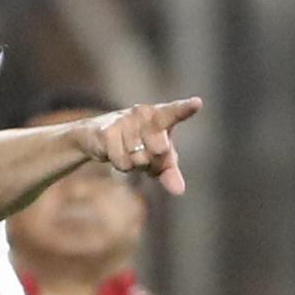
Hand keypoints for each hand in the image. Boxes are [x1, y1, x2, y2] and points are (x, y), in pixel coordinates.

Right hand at [78, 97, 202, 194]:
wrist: (97, 135)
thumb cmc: (137, 143)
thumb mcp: (157, 156)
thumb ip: (170, 171)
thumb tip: (179, 190)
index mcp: (160, 115)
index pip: (174, 112)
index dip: (185, 109)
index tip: (197, 103)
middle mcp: (143, 114)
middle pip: (160, 150)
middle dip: (154, 163)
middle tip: (146, 156)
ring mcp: (124, 121)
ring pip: (140, 160)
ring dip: (136, 164)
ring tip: (129, 152)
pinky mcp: (108, 131)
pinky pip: (123, 162)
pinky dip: (121, 165)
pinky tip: (115, 152)